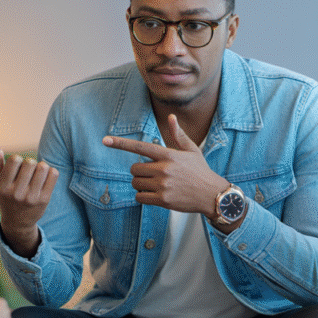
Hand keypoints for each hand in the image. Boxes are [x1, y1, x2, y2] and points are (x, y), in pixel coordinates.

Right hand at [0, 149, 58, 257]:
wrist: (18, 222)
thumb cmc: (6, 196)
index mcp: (3, 186)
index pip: (15, 160)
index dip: (18, 159)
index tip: (17, 167)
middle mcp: (17, 193)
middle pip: (31, 162)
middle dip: (31, 162)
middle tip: (29, 170)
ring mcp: (32, 197)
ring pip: (43, 168)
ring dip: (42, 166)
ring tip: (38, 171)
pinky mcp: (44, 200)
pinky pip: (53, 175)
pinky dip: (51, 171)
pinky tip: (46, 176)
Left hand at [103, 114, 226, 216]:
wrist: (212, 195)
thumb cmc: (201, 171)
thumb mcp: (192, 151)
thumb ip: (178, 135)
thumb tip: (171, 117)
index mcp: (169, 155)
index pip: (140, 147)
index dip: (121, 143)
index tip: (105, 140)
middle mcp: (164, 169)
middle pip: (135, 168)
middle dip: (140, 172)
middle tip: (153, 175)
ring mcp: (162, 185)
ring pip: (136, 183)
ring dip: (141, 184)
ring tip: (156, 185)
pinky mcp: (162, 200)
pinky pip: (140, 197)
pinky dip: (143, 197)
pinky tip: (155, 195)